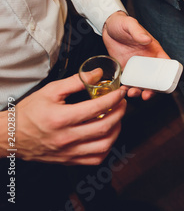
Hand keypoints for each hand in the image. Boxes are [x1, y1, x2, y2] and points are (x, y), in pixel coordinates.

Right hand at [2, 74, 126, 163]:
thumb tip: (98, 74)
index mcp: (61, 118)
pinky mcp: (69, 161)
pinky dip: (107, 147)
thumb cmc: (29, 113)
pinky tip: (107, 135)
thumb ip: (76, 81)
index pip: (96, 108)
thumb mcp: (50, 91)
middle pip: (105, 127)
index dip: (114, 98)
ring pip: (104, 146)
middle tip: (122, 103)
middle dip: (120, 113)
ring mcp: (69, 152)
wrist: (11, 136)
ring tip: (116, 118)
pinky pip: (96, 159)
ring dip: (116, 130)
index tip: (120, 92)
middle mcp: (66, 138)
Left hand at [102, 11, 168, 98]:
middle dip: (152, 89)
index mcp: (154, 51)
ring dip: (139, 91)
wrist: (107, 27)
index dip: (168, 76)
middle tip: (146, 95)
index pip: (166, 64)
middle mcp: (147, 61)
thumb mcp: (130, 24)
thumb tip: (147, 39)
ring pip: (142, 83)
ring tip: (132, 93)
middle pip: (155, 79)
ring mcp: (136, 67)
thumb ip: (138, 31)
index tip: (165, 85)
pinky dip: (127, 88)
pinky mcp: (125, 70)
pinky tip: (122, 90)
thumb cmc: (122, 23)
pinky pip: (129, 82)